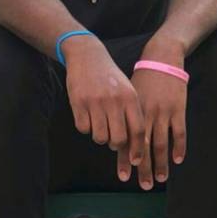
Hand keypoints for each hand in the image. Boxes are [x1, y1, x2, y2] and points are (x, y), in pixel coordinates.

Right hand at [63, 36, 145, 179]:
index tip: (135, 161)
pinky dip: (85, 127)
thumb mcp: (127, 90)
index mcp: (130, 97)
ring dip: (100, 136)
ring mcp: (95, 102)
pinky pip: (83, 128)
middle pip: (118, 139)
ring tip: (99, 124)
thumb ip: (131, 112)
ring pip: (100, 137)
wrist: (88, 56)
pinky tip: (87, 115)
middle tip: (112, 140)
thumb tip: (135, 142)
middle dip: (116, 145)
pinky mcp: (78, 102)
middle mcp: (114, 101)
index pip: (138, 130)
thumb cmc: (110, 78)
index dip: (137, 149)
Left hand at [129, 40, 187, 189]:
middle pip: (144, 147)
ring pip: (162, 143)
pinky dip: (179, 147)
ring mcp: (163, 112)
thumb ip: (124, 115)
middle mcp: (146, 114)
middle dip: (143, 168)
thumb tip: (116, 137)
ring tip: (160, 179)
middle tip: (143, 185)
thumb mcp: (128, 94)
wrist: (161, 59)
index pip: (127, 140)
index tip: (124, 176)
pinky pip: (179, 132)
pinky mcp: (178, 109)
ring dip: (162, 163)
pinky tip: (177, 160)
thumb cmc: (142, 78)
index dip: (125, 159)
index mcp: (132, 112)